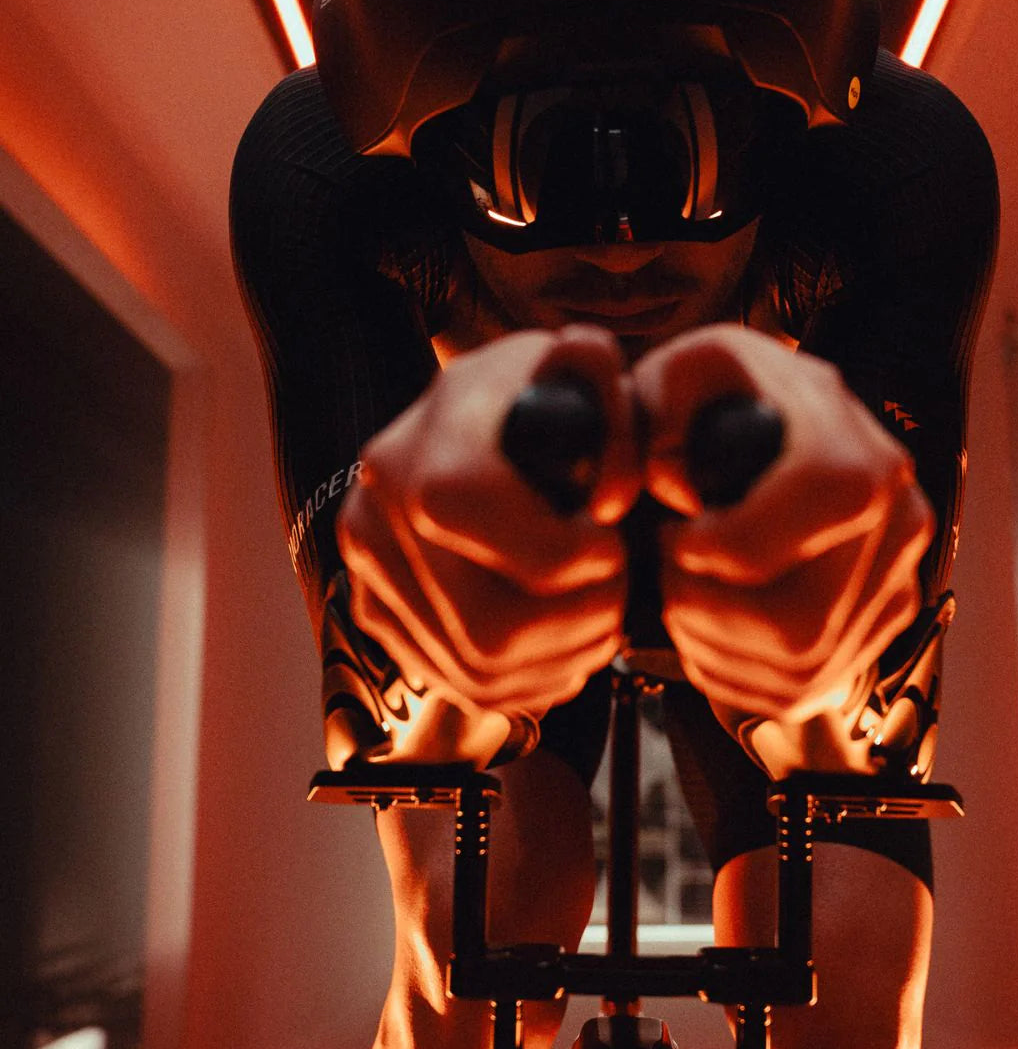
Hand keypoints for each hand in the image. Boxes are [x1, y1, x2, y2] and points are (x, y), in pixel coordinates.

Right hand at [337, 325, 639, 719]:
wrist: (458, 419)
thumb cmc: (530, 393)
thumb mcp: (575, 362)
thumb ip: (605, 386)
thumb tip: (608, 490)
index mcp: (422, 453)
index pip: (497, 539)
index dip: (573, 557)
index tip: (611, 539)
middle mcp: (375, 519)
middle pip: (490, 632)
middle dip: (581, 622)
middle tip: (617, 587)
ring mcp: (368, 577)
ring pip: (482, 674)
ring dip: (566, 657)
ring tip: (601, 614)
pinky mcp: (378, 619)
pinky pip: (463, 686)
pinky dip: (532, 677)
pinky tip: (564, 638)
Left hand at [633, 325, 934, 729]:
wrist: (786, 422)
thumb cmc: (729, 399)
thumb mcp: (684, 371)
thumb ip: (662, 411)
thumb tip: (678, 489)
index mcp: (855, 454)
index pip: (800, 530)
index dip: (721, 553)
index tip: (679, 536)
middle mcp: (898, 518)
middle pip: (799, 627)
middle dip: (707, 614)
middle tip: (673, 571)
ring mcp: (899, 578)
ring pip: (799, 669)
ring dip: (715, 647)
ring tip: (684, 596)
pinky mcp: (883, 622)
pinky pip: (808, 687)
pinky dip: (739, 671)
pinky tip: (712, 624)